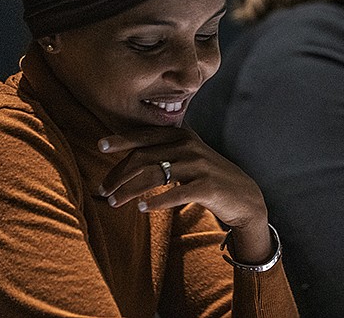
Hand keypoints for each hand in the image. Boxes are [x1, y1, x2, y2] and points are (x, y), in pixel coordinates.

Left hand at [97, 126, 272, 262]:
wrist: (243, 196)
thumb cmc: (209, 177)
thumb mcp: (190, 156)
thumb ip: (166, 149)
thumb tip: (131, 154)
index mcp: (182, 135)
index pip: (145, 135)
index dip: (121, 140)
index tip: (100, 145)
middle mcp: (189, 146)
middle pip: (144, 157)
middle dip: (118, 174)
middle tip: (103, 190)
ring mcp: (198, 165)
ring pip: (153, 175)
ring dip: (129, 191)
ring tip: (114, 203)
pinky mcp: (206, 186)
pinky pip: (174, 193)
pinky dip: (155, 202)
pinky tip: (141, 209)